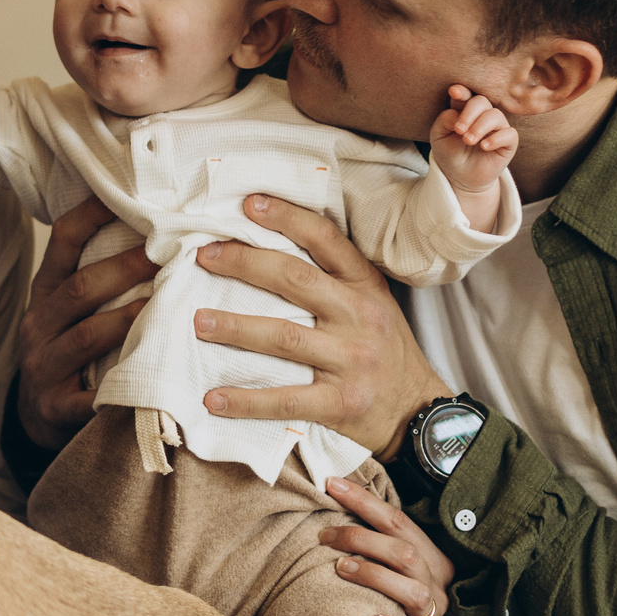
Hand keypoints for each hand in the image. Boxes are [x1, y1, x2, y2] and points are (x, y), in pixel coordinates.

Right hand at [14, 197, 156, 451]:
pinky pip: (90, 397)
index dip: (94, 214)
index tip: (133, 195)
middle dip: (126, 267)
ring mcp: (43, 367)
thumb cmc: (68, 352)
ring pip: (87, 337)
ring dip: (129, 318)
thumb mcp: (69, 311)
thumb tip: (156, 226)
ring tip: (167, 304)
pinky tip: (152, 379)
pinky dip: (119, 387)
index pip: (63, 241)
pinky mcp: (55, 408)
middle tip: (169, 251)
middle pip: (80, 288)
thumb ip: (98, 276)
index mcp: (45, 293)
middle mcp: (38, 325)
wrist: (39, 418)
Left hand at [192, 194, 453, 458]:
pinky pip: (286, 400)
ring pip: (284, 337)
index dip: (286, 218)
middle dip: (245, 264)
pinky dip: (245, 400)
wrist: (418, 411)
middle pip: (295, 280)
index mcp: (365, 286)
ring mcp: (351, 360)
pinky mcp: (341, 403)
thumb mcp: (372, 303)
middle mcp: (360, 317)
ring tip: (198, 321)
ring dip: (236, 327)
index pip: (325, 240)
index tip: (248, 204)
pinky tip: (211, 399)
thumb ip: (334, 279)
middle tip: (204, 257)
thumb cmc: (383, 350)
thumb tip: (267, 251)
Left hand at [320, 474, 455, 615]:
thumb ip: (376, 540)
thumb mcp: (393, 565)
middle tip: (325, 536)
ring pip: (413, 593)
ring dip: (374, 576)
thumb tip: (335, 495)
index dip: (364, 501)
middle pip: (405, 554)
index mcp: (432, 561)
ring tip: (340, 567)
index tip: (331, 484)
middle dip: (362, 538)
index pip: (399, 522)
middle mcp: (436, 587)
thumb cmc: (391, 598)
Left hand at [431, 84, 516, 194]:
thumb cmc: (450, 154)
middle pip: (481, 101)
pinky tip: (484, 146)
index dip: (462, 92)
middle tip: (459, 129)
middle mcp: (482, 115)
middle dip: (469, 113)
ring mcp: (497, 127)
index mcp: (464, 110)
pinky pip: (509, 134)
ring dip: (480, 126)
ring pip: (496, 115)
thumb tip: (456, 113)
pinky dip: (497, 138)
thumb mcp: (439, 137)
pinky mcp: (508, 142)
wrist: (461, 178)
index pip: (466, 96)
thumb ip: (444, 121)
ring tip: (468, 140)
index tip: (454, 92)